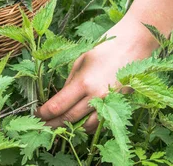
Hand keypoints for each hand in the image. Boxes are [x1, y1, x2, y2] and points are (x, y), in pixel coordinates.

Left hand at [37, 0, 172, 131]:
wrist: (135, 44)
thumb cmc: (106, 47)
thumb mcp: (81, 59)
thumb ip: (70, 81)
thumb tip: (60, 97)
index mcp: (84, 82)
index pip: (58, 106)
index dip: (44, 113)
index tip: (37, 114)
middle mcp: (96, 97)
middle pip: (69, 119)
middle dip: (53, 124)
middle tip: (43, 126)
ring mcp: (110, 103)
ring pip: (86, 127)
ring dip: (71, 128)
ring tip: (60, 127)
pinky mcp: (120, 105)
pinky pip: (102, 122)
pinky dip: (89, 125)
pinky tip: (81, 122)